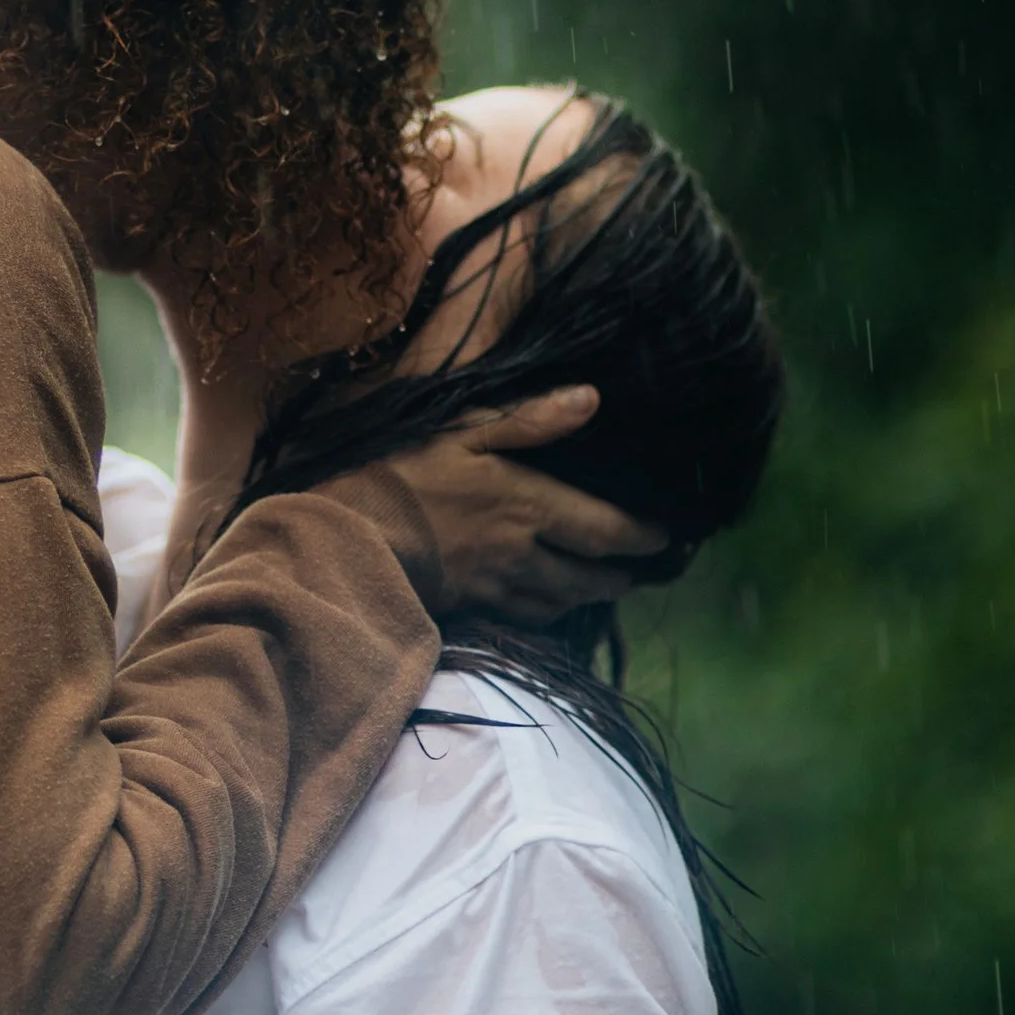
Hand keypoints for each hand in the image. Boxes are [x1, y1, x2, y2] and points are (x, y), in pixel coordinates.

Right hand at [336, 385, 669, 625]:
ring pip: (559, 602)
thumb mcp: (465, 429)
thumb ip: (530, 419)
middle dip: (619, 577)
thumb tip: (591, 397)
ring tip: (600, 589)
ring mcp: (497, 586)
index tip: (665, 538)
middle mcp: (524, 554)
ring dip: (586, 597)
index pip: (605, 529)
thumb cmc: (404, 473)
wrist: (350, 536)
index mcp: (531, 506)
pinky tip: (546, 607)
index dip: (641, 537)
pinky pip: (522, 618)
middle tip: (640, 573)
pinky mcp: (470, 606)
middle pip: (589, 577)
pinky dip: (545, 614)